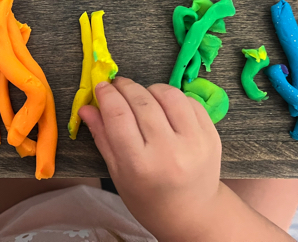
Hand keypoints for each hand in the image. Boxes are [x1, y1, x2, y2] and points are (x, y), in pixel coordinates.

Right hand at [79, 78, 293, 241]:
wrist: (192, 212)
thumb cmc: (148, 197)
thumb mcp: (118, 172)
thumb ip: (102, 136)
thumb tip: (86, 106)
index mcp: (140, 165)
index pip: (118, 115)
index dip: (106, 95)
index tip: (101, 87)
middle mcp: (169, 151)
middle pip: (142, 101)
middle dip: (125, 87)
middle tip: (117, 86)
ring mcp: (195, 142)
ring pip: (168, 95)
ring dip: (150, 89)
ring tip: (142, 97)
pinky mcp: (212, 135)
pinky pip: (189, 101)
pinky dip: (172, 98)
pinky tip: (164, 107)